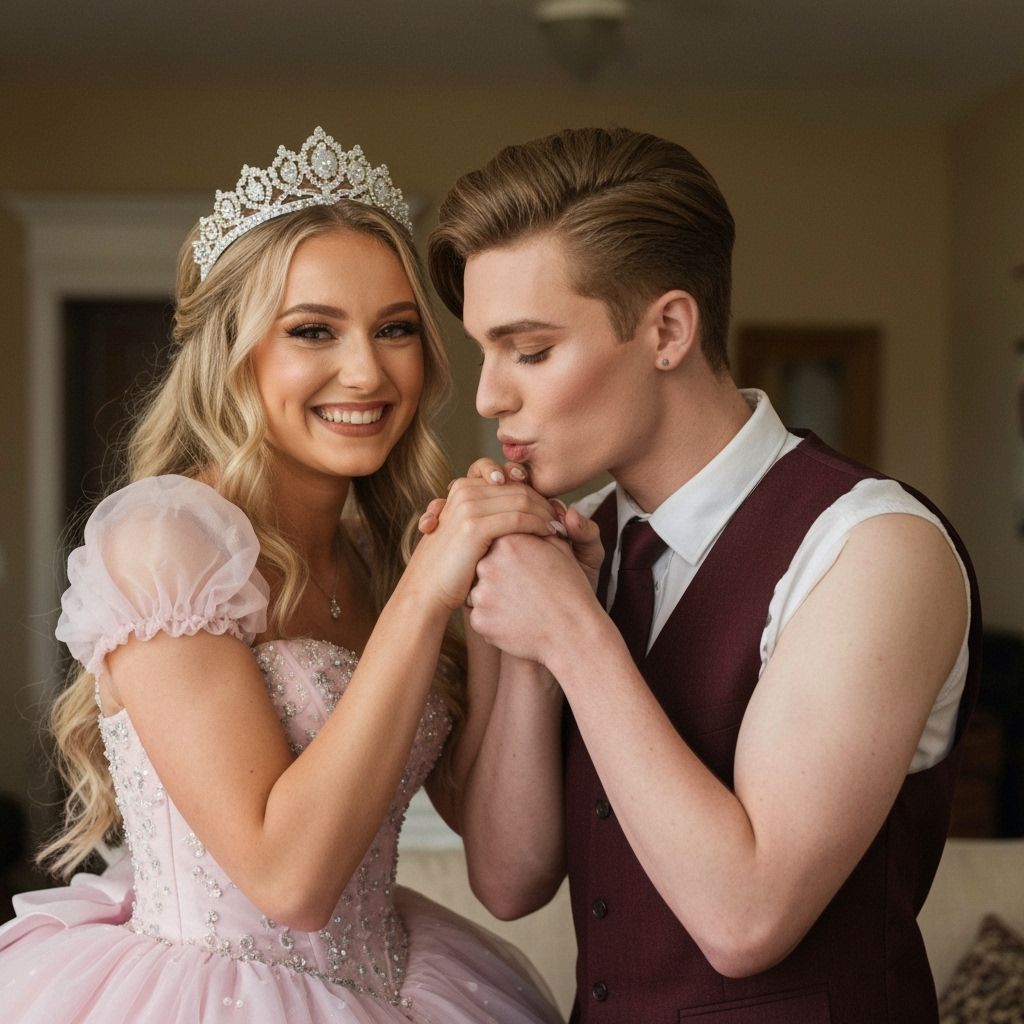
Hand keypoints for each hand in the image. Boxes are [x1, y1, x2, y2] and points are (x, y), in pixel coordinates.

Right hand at [420, 458, 603, 591]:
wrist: (428, 590)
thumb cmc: (452, 566)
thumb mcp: (468, 532)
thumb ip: (489, 512)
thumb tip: (522, 502)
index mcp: (462, 487)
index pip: (507, 475)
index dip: (532, 488)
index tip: (551, 505)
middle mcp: (464, 490)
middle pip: (517, 487)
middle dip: (543, 500)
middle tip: (563, 515)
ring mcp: (468, 506)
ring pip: (522, 500)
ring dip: (546, 512)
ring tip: (561, 526)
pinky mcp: (474, 526)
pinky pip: (518, 519)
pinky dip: (540, 524)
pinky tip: (552, 535)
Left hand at [467, 532, 603, 665]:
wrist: (573, 632)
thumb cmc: (570, 589)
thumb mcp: (560, 549)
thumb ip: (538, 528)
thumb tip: (531, 513)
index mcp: (508, 541)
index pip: (495, 539)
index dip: (509, 553)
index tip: (522, 565)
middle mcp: (489, 564)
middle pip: (482, 563)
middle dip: (497, 573)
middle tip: (521, 587)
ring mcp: (481, 593)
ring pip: (478, 590)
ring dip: (493, 596)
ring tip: (520, 604)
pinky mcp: (479, 620)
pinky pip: (480, 615)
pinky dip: (493, 618)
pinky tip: (515, 620)